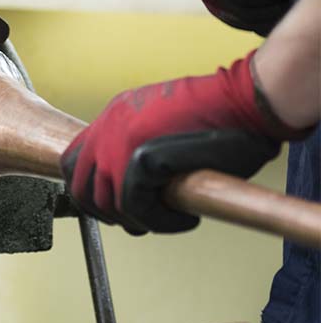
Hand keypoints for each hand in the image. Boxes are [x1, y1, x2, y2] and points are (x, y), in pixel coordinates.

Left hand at [60, 52, 301, 234]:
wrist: (247, 100)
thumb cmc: (221, 117)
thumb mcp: (163, 127)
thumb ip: (138, 151)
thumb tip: (128, 192)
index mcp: (113, 117)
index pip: (75, 163)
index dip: (92, 193)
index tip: (116, 207)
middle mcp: (108, 127)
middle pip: (81, 189)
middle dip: (109, 214)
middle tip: (143, 221)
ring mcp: (120, 142)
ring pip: (108, 203)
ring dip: (138, 220)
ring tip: (171, 217)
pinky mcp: (143, 158)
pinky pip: (135, 207)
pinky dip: (160, 222)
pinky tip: (185, 218)